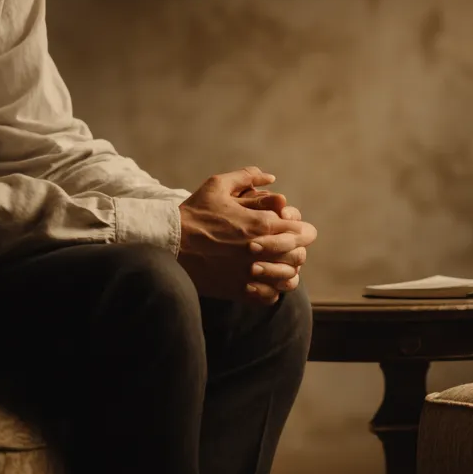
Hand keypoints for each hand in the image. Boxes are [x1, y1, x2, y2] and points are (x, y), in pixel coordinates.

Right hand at [177, 167, 316, 303]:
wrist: (169, 243)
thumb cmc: (194, 213)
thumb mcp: (217, 186)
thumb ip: (246, 177)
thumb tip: (270, 177)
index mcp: (262, 225)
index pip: (304, 232)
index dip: (303, 231)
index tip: (295, 231)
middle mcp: (262, 251)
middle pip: (300, 256)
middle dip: (297, 250)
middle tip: (287, 248)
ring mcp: (251, 273)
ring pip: (289, 278)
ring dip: (287, 271)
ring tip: (277, 265)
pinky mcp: (240, 291)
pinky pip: (271, 296)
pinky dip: (272, 290)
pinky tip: (263, 280)